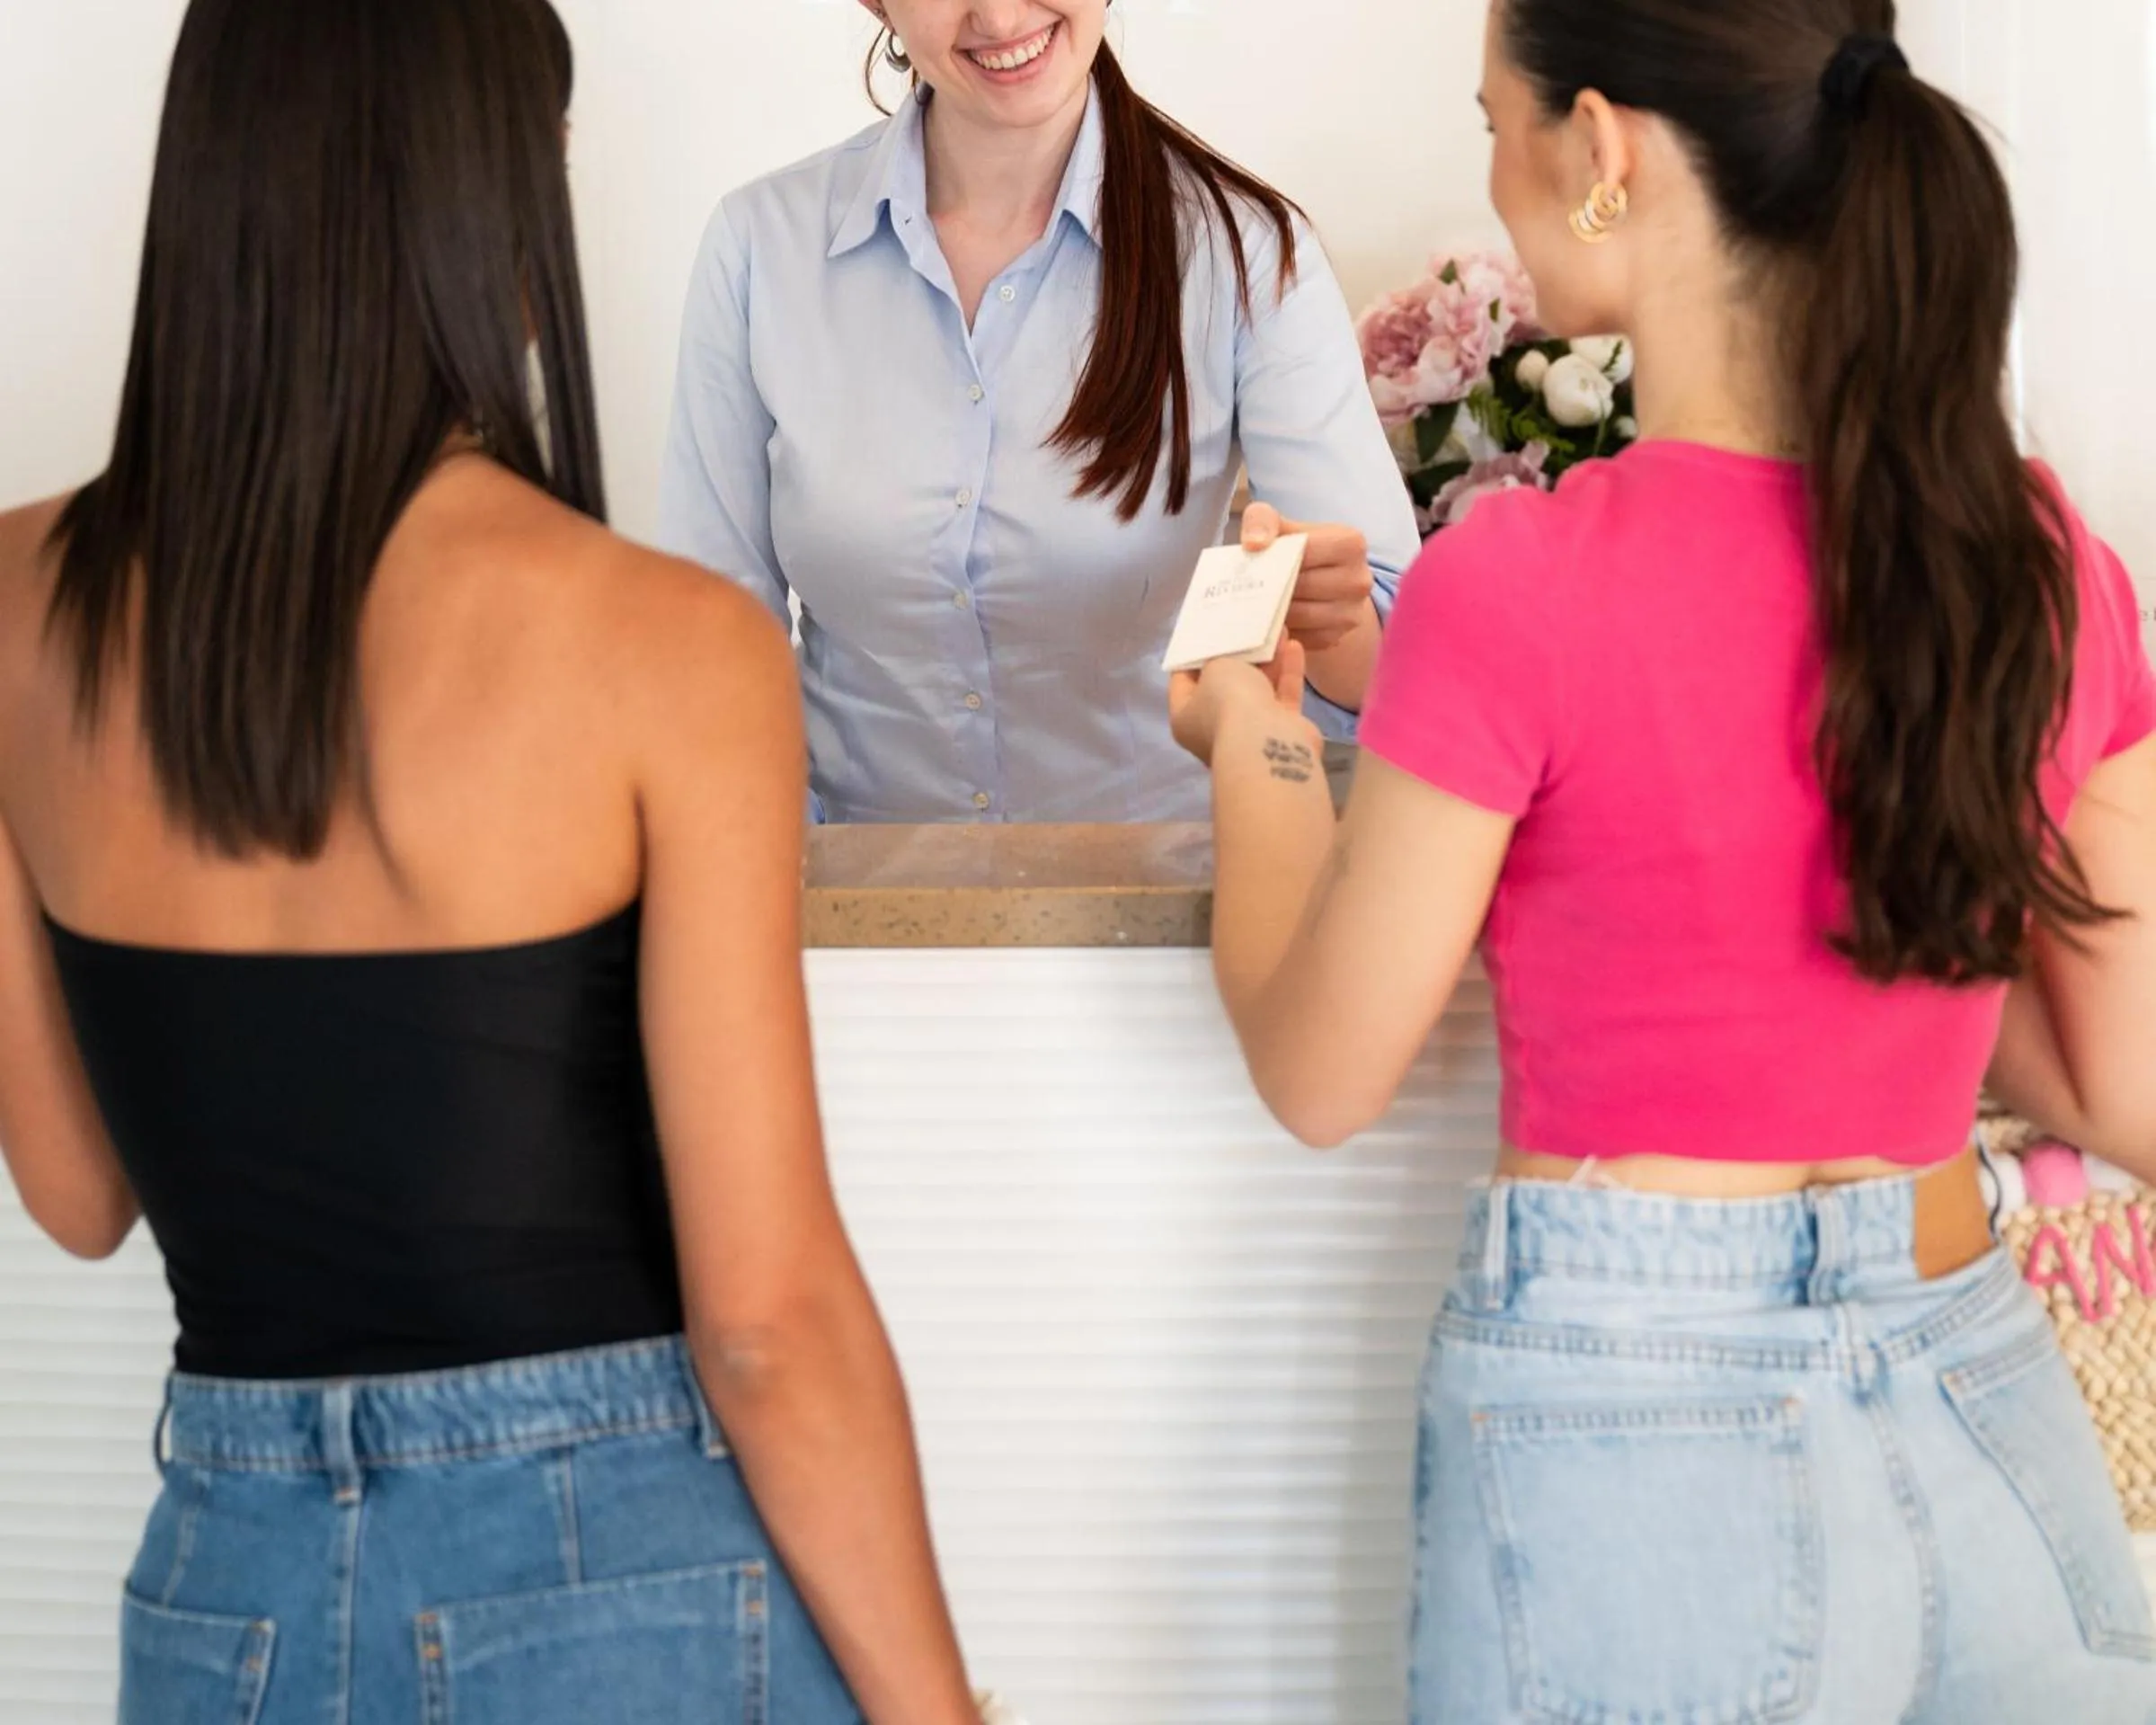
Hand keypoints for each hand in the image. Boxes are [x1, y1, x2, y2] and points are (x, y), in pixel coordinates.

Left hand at [1170, 640, 1306, 767]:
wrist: (1267, 742)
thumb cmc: (1227, 702)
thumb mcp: (1215, 667)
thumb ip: (1221, 657)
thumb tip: (1230, 659)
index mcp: (1186, 717)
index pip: (1183, 681)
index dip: (1193, 654)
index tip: (1205, 630)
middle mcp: (1214, 727)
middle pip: (1224, 685)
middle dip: (1237, 655)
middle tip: (1245, 626)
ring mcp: (1249, 732)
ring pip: (1257, 688)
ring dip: (1267, 659)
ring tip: (1275, 628)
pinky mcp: (1281, 731)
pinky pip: (1283, 695)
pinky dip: (1287, 671)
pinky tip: (1293, 645)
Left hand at [1243, 503, 1373, 655]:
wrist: (1314, 579)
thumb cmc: (1294, 548)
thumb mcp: (1278, 524)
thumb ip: (1262, 520)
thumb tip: (1254, 543)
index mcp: (1350, 544)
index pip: (1304, 551)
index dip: (1274, 556)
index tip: (1251, 558)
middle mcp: (1359, 580)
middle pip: (1301, 586)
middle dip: (1271, 586)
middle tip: (1248, 583)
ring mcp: (1351, 614)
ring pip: (1300, 616)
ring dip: (1273, 611)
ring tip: (1256, 600)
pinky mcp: (1335, 638)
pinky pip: (1300, 638)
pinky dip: (1280, 632)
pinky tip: (1268, 619)